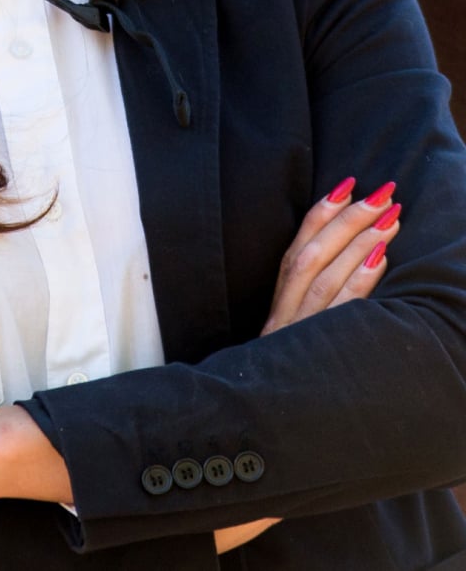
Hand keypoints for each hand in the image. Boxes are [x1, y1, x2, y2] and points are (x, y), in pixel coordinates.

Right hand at [212, 176, 402, 552]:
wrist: (237, 444)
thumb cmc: (259, 403)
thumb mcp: (276, 364)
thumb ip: (293, 330)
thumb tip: (324, 292)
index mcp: (273, 318)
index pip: (293, 254)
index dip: (317, 217)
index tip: (344, 184)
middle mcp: (282, 323)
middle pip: (312, 258)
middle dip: (348, 220)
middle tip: (382, 190)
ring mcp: (296, 339)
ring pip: (326, 278)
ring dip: (360, 241)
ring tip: (390, 214)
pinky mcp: (310, 356)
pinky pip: (338, 314)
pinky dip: (359, 284)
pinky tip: (381, 261)